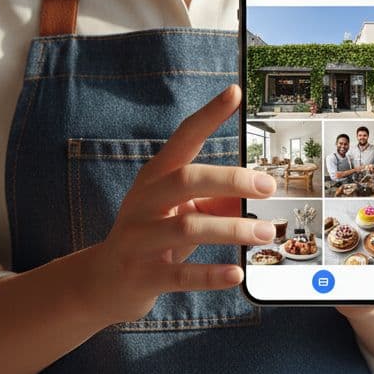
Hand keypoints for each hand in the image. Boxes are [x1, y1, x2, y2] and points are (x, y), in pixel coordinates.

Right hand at [81, 85, 275, 324]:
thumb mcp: (184, 212)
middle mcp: (143, 201)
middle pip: (186, 179)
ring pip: (186, 227)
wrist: (105, 282)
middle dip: (231, 180)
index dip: (209, 115)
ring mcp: (138, 238)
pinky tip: (236, 274)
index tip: (235, 92)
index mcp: (156, 177)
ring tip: (265, 232)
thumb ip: (219, 202)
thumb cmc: (154, 237)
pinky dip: (210, 274)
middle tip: (269, 186)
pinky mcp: (140, 274)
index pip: (183, 138)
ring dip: (232, 229)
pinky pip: (179, 274)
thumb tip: (257, 194)